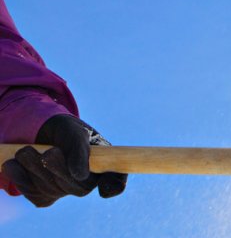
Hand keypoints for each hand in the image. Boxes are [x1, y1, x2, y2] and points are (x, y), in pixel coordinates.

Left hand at [0, 115, 126, 206]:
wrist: (41, 133)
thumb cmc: (65, 130)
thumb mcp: (74, 131)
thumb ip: (79, 150)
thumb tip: (80, 175)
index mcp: (104, 163)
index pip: (117, 180)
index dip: (115, 185)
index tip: (105, 188)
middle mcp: (87, 182)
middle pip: (76, 186)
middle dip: (58, 167)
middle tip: (48, 151)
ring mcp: (64, 192)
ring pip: (50, 187)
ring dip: (34, 166)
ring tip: (25, 150)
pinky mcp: (44, 198)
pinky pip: (32, 192)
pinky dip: (20, 176)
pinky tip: (15, 163)